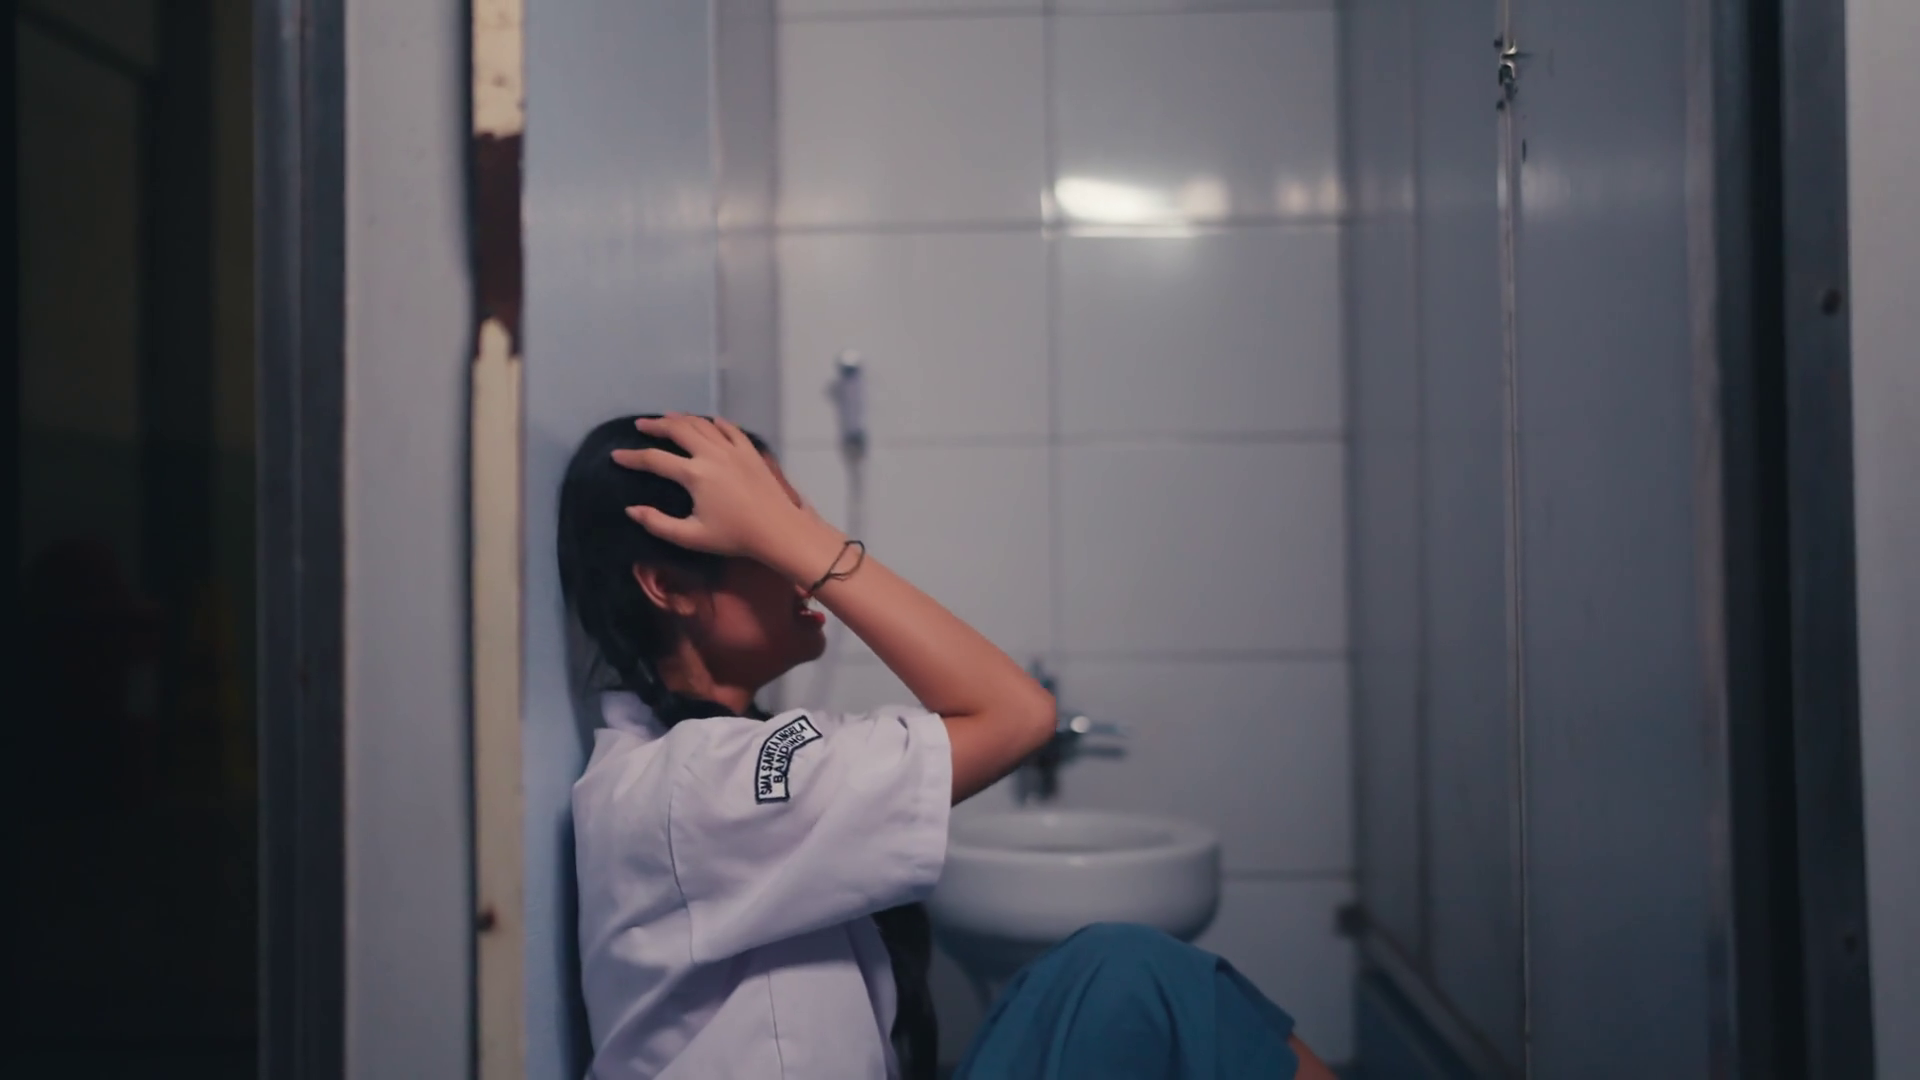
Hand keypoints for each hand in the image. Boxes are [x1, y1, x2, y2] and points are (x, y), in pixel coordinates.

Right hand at [612, 414, 812, 560]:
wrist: (778, 530)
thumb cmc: (734, 536)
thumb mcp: (691, 537)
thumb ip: (658, 523)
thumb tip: (631, 510)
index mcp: (695, 474)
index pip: (655, 460)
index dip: (632, 457)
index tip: (616, 455)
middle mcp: (711, 454)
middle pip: (677, 430)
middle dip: (656, 425)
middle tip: (640, 425)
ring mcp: (733, 449)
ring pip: (702, 424)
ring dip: (681, 419)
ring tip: (667, 418)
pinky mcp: (750, 451)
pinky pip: (729, 428)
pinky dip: (714, 422)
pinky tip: (708, 421)